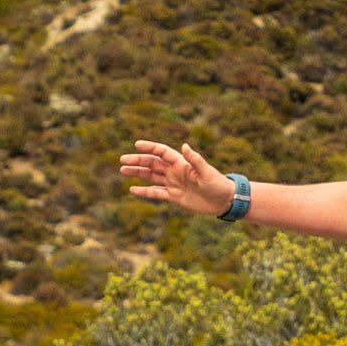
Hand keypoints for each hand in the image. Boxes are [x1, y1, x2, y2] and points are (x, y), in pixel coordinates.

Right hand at [120, 138, 235, 216]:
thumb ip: (195, 159)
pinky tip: (132, 190)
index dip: (150, 147)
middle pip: (152, 163)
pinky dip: (144, 192)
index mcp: (182, 163)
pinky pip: (156, 193)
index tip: (137, 144)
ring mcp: (173, 184)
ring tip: (123, 170)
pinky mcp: (174, 197)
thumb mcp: (207, 172)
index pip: (162, 152)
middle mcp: (175, 172)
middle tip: (122, 159)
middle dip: (138, 160)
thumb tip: (184, 146)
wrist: (224, 201)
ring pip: (151, 177)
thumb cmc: (218, 184)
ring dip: (138, 173)